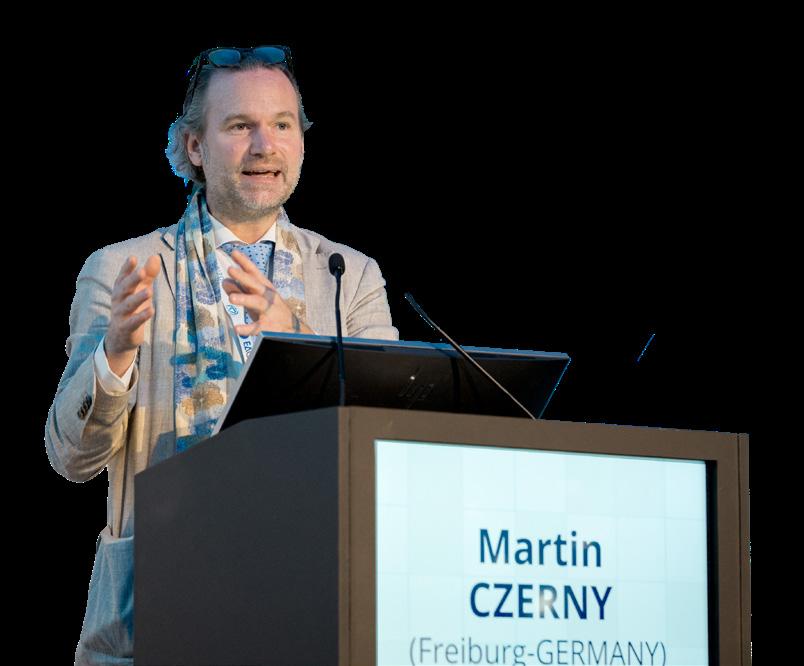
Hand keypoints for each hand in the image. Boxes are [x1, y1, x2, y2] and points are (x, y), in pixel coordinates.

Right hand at [105, 256, 160, 370]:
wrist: (120, 337)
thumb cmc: (132, 309)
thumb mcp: (140, 290)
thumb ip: (148, 275)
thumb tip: (156, 256)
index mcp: (121, 290)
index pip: (122, 277)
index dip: (127, 268)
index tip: (133, 258)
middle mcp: (118, 301)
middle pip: (124, 289)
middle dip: (132, 280)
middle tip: (142, 272)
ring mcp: (121, 315)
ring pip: (129, 305)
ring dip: (138, 298)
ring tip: (149, 291)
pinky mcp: (126, 328)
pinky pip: (133, 322)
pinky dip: (141, 316)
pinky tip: (151, 310)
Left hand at [222, 249, 313, 335]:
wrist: (293, 331)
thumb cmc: (271, 311)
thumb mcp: (256, 298)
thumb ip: (240, 290)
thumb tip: (224, 281)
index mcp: (265, 288)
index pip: (254, 273)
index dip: (244, 262)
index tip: (233, 252)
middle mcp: (267, 297)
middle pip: (255, 284)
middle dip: (243, 277)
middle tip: (230, 269)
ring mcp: (268, 311)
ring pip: (257, 303)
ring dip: (245, 299)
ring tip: (231, 298)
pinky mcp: (268, 326)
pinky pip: (257, 327)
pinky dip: (247, 328)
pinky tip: (237, 329)